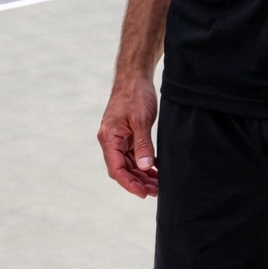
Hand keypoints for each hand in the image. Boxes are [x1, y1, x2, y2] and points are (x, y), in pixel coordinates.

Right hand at [97, 73, 159, 198]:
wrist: (134, 75)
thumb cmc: (135, 93)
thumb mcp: (141, 120)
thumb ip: (143, 145)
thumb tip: (144, 168)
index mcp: (109, 137)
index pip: (117, 169)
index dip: (130, 184)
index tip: (143, 193)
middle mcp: (110, 140)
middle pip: (122, 169)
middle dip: (138, 182)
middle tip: (156, 191)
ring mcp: (118, 137)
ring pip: (128, 164)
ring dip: (142, 175)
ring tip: (158, 184)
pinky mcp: (126, 134)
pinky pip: (133, 154)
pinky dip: (144, 163)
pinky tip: (156, 170)